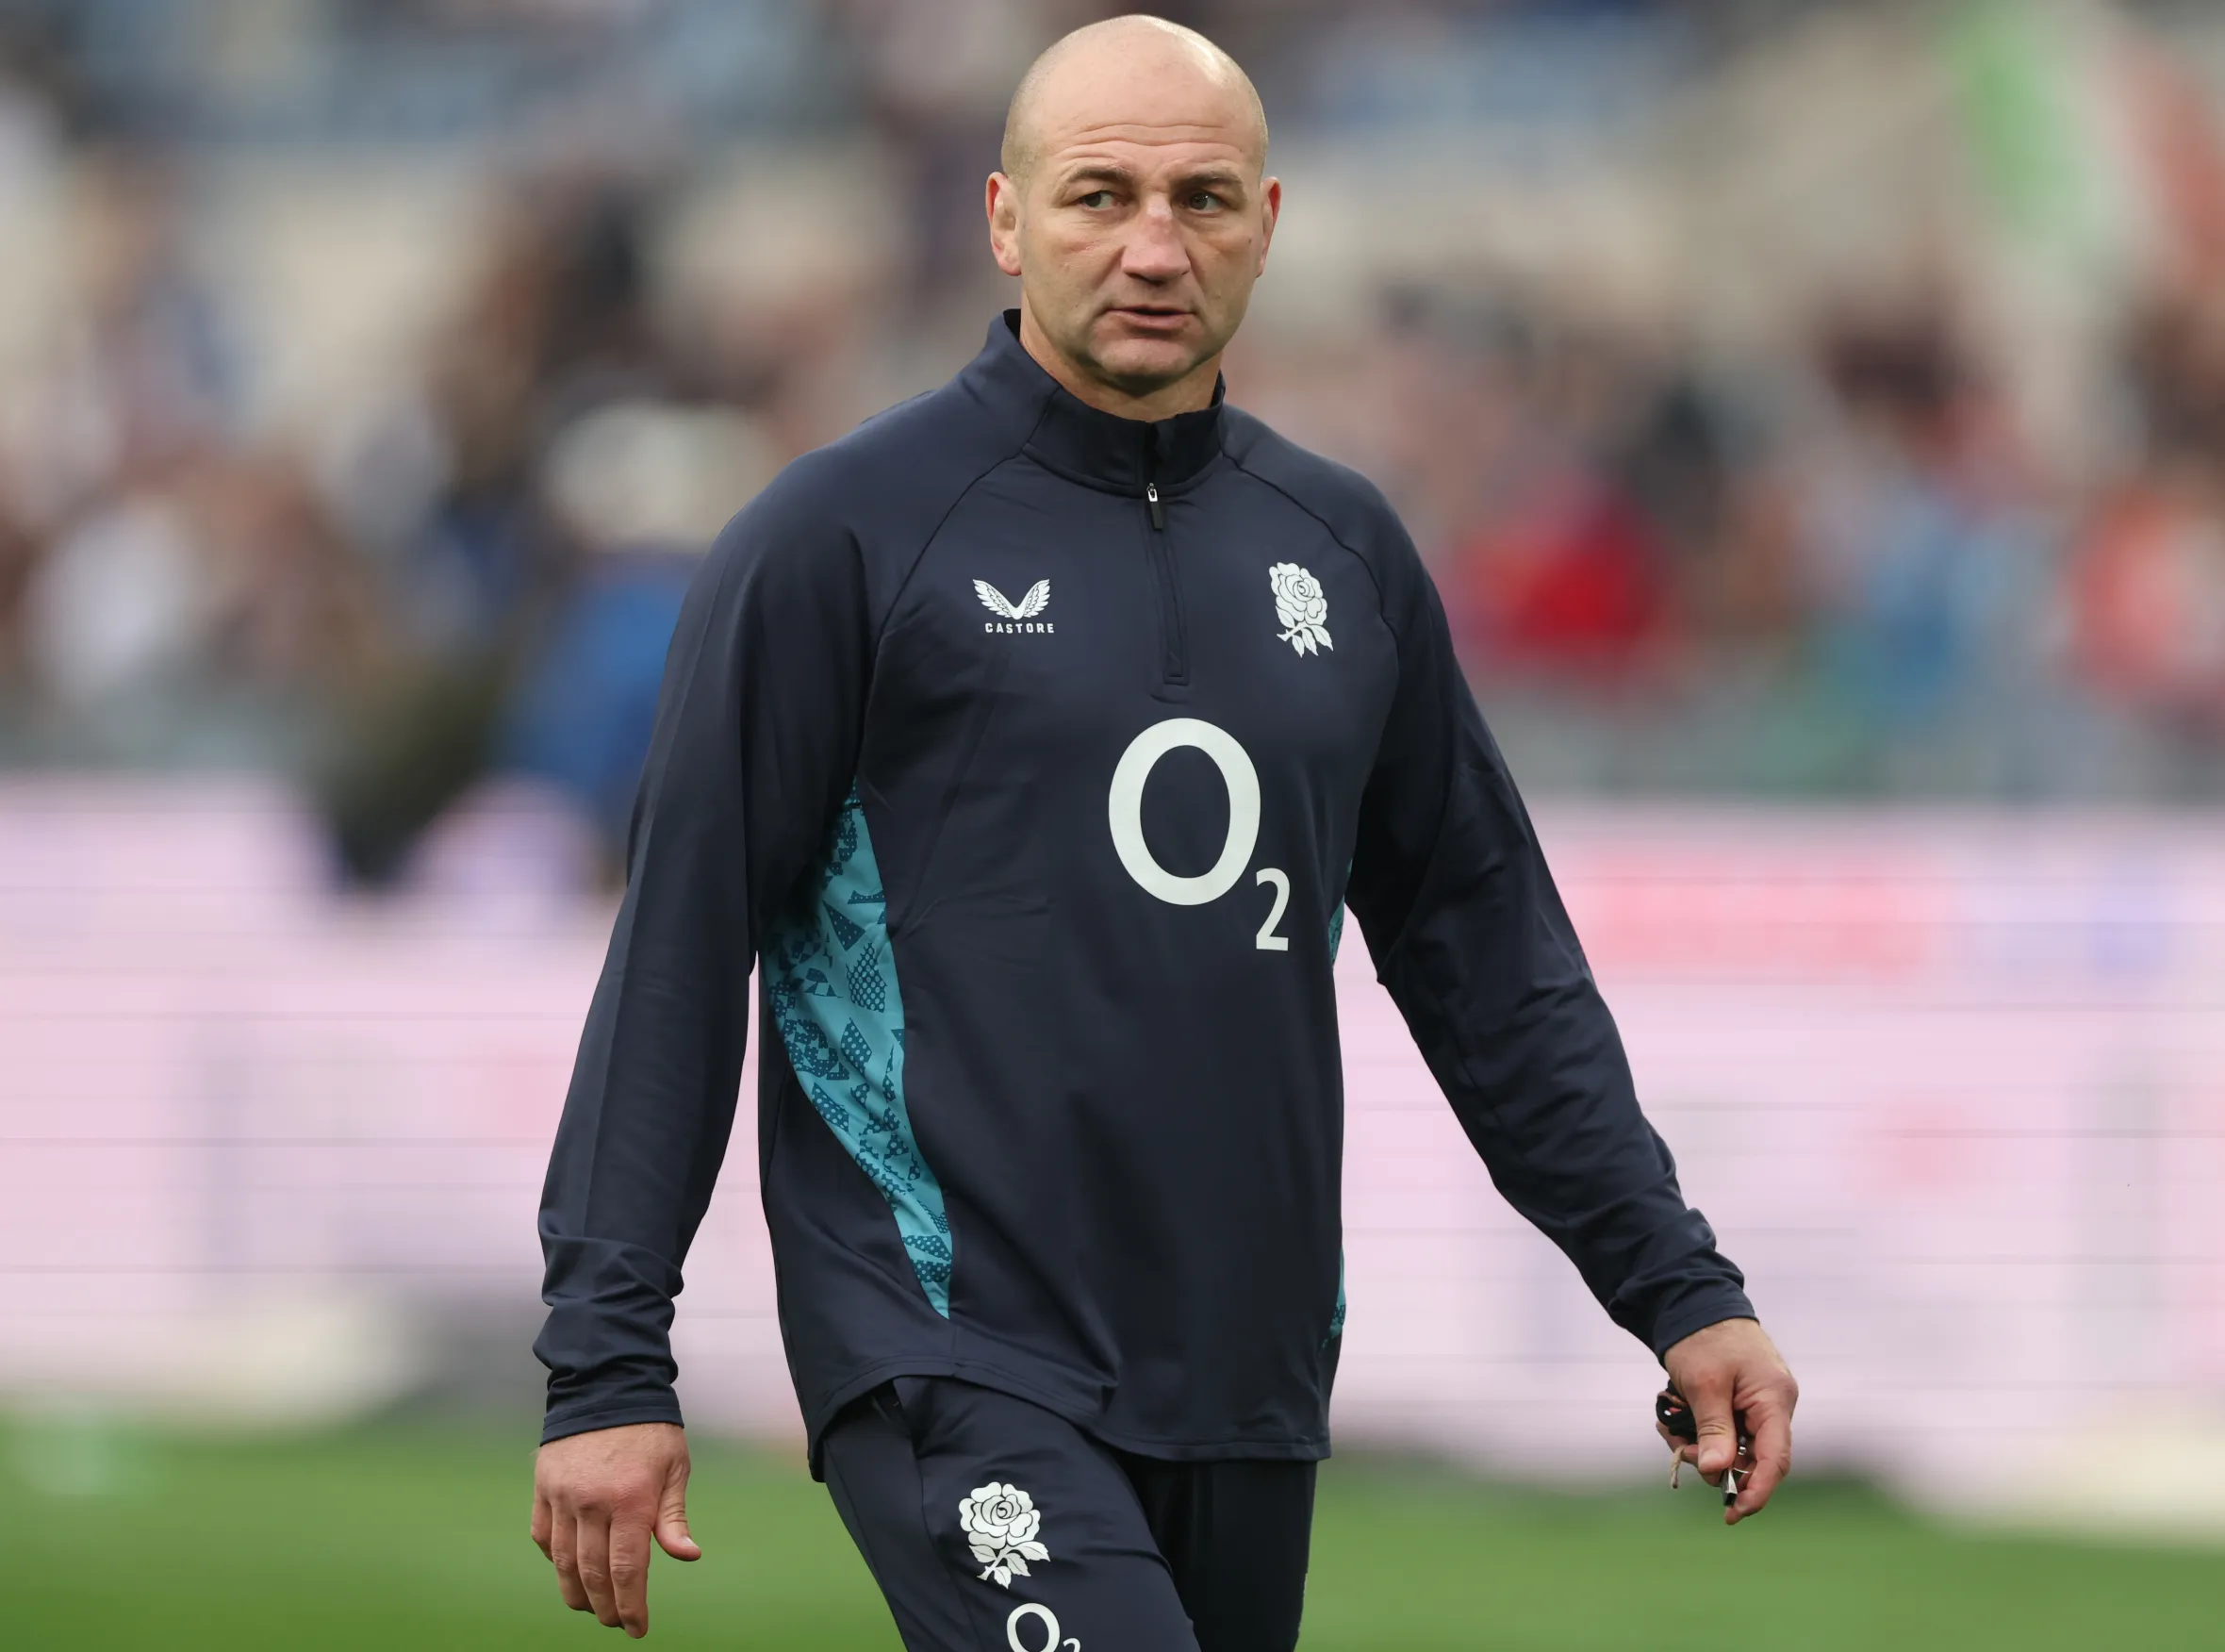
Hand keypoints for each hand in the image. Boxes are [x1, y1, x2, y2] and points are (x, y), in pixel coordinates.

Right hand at [532, 1422, 700, 1636]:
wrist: (607, 1384)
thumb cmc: (650, 1429)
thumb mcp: (675, 1466)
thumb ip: (674, 1516)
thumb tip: (687, 1556)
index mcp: (632, 1499)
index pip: (628, 1569)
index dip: (631, 1605)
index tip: (636, 1628)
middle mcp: (593, 1502)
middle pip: (593, 1573)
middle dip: (605, 1606)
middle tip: (615, 1622)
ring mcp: (563, 1496)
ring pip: (562, 1561)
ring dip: (575, 1592)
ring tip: (590, 1607)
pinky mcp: (544, 1488)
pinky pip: (543, 1536)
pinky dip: (554, 1559)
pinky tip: (567, 1569)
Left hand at [1661, 1317, 1796, 1525]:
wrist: (1694, 1302)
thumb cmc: (1703, 1338)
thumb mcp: (1704, 1384)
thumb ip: (1715, 1430)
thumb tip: (1718, 1474)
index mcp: (1774, 1400)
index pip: (1776, 1460)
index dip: (1757, 1491)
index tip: (1733, 1513)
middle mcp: (1772, 1406)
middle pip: (1752, 1457)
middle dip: (1716, 1462)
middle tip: (1683, 1452)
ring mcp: (1756, 1405)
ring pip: (1733, 1446)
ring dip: (1701, 1445)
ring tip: (1669, 1427)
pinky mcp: (1739, 1402)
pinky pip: (1723, 1430)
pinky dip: (1699, 1431)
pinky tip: (1672, 1420)